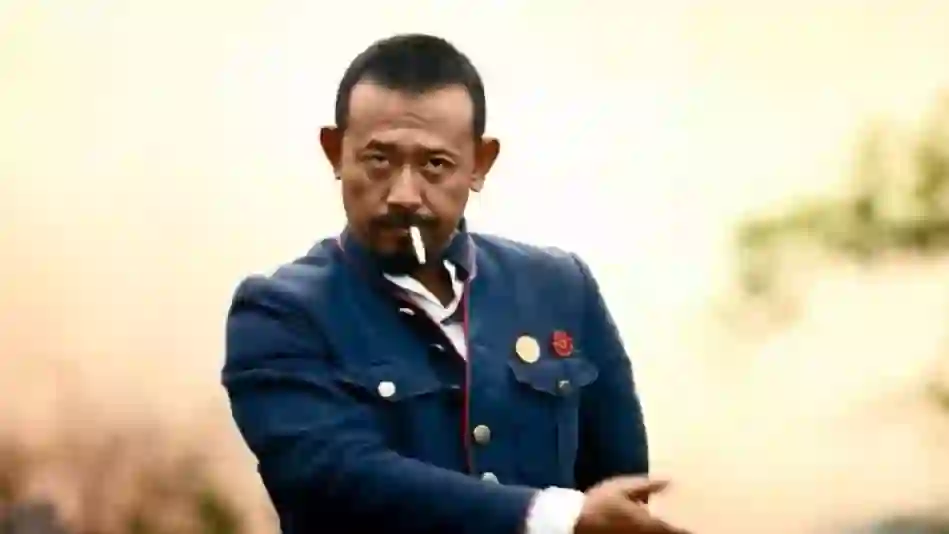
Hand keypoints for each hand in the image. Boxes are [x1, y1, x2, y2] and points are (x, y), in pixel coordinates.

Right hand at [574, 476, 691, 533]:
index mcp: (649, 524)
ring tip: (671, 528)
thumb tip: (670, 481)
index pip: (676, 532)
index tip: (697, 528)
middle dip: (676, 532)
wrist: (574, 522)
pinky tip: (647, 528)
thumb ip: (648, 486)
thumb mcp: (623, 488)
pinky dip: (650, 533)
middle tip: (687, 528)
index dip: (688, 531)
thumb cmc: (599, 503)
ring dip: (665, 532)